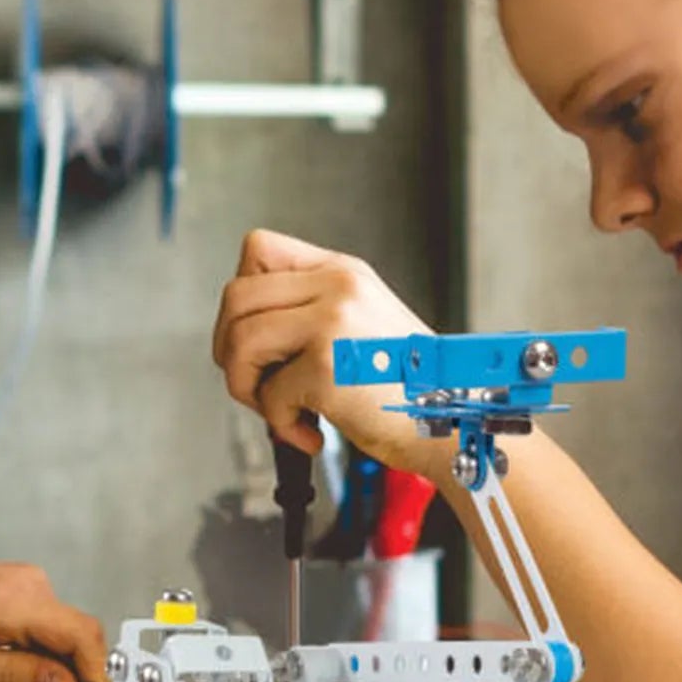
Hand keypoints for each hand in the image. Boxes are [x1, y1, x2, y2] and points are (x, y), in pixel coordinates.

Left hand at [212, 227, 439, 471]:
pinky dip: (280, 424)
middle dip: (230, 349)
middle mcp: (338, 287)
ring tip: (281, 411)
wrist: (451, 423)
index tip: (257, 336)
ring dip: (247, 388)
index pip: (257, 250)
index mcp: (342, 272)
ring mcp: (332, 323)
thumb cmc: (405, 386)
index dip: (243, 297)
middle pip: (236, 298)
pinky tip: (310, 431)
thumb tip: (238, 334)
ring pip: (240, 342)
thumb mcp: (361, 323)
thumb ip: (308, 313)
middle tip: (256, 383)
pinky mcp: (327, 367)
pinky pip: (269, 394)